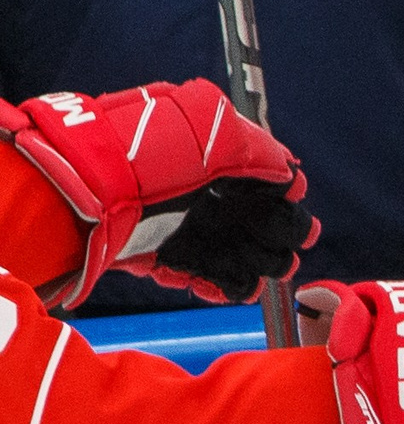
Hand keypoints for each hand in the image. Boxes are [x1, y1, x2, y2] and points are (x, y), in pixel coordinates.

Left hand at [0, 82, 315, 306]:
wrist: (87, 186)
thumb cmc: (152, 150)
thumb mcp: (218, 133)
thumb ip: (263, 154)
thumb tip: (293, 177)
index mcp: (213, 155)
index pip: (260, 178)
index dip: (283, 196)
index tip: (296, 212)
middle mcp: (196, 190)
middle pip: (247, 218)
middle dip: (275, 235)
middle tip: (290, 251)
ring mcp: (176, 224)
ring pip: (227, 249)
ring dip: (253, 263)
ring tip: (272, 275)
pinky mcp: (156, 254)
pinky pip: (195, 274)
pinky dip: (219, 284)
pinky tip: (238, 291)